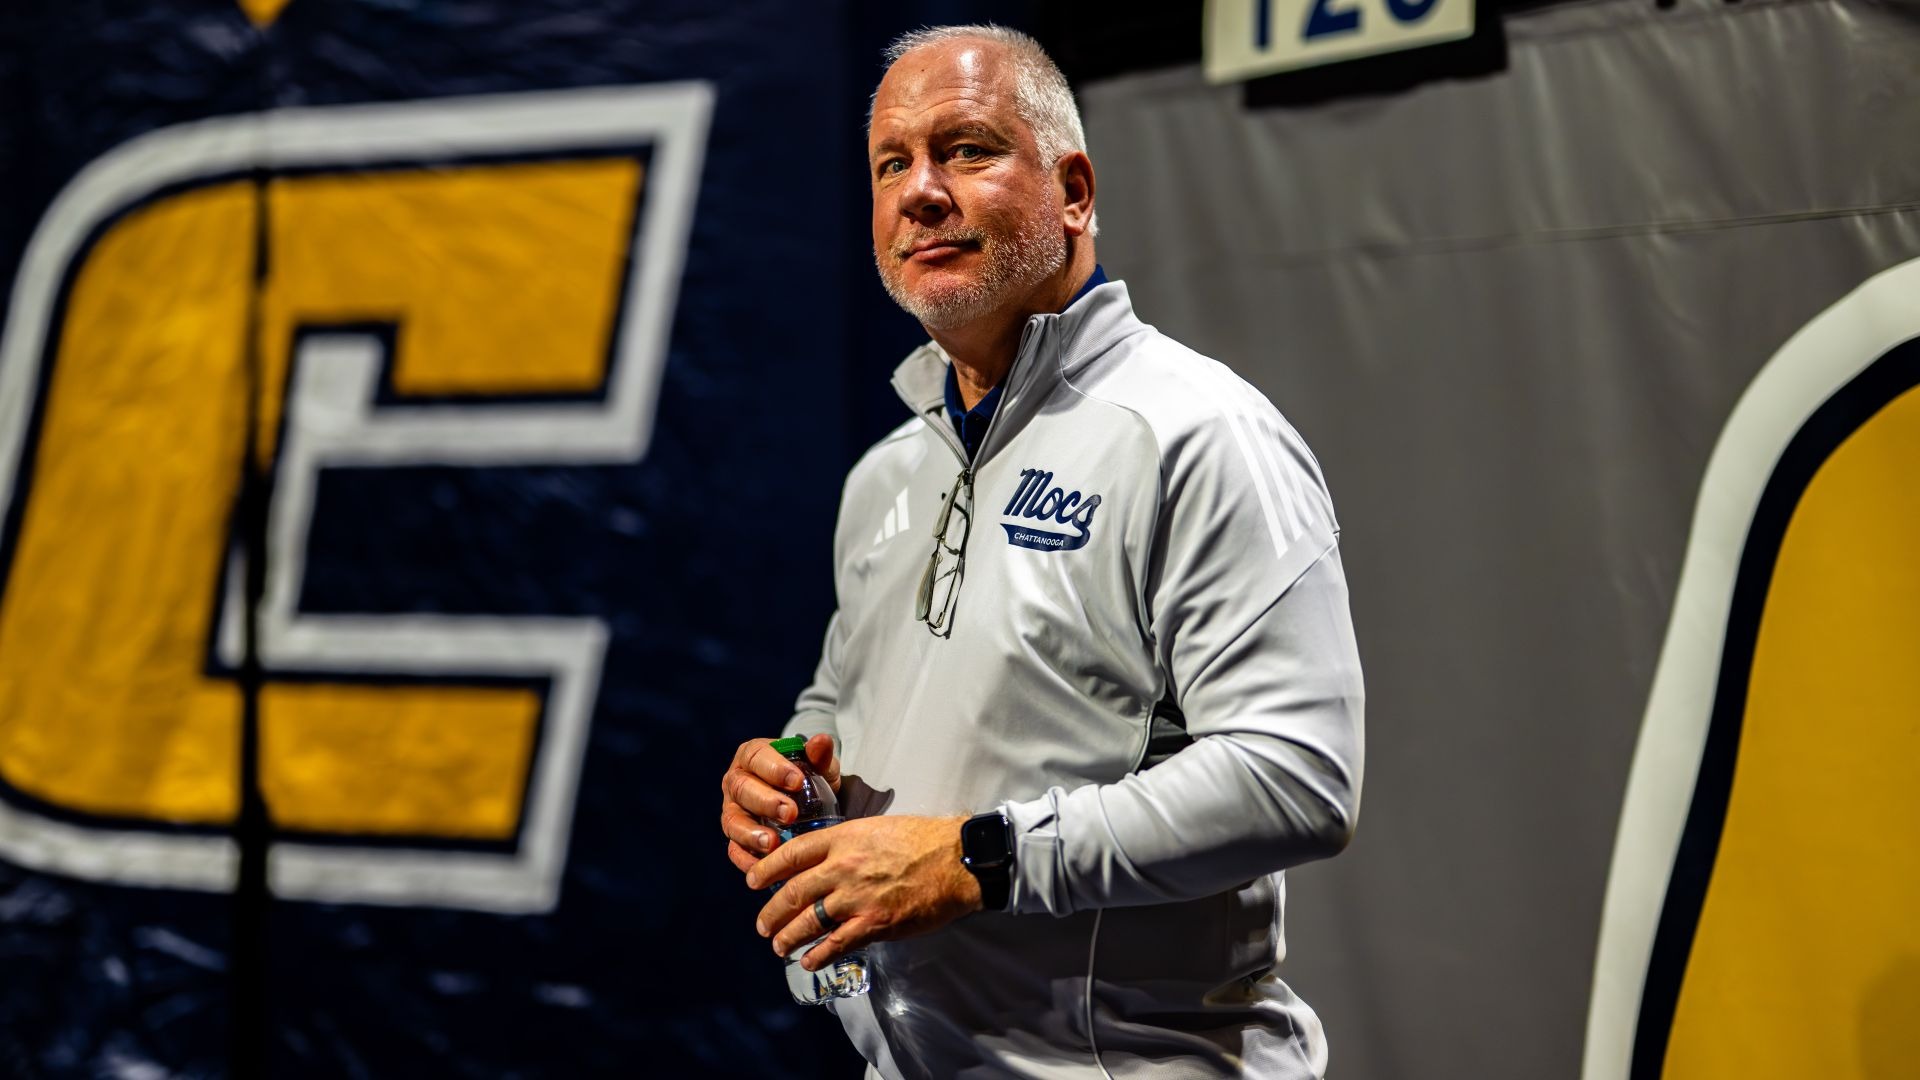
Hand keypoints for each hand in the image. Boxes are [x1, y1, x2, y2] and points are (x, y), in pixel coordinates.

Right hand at [720, 733, 839, 873]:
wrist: (806, 804)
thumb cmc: (808, 779)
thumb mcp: (818, 766)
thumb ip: (819, 755)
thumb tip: (822, 741)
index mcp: (753, 756)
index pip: (756, 757)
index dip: (774, 769)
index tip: (797, 782)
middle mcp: (736, 781)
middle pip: (742, 789)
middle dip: (766, 801)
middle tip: (790, 813)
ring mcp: (733, 810)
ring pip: (732, 821)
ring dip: (751, 833)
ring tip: (772, 843)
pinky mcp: (735, 837)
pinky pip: (734, 849)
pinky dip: (746, 859)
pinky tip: (762, 866)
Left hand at [745, 814, 984, 970]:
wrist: (956, 860)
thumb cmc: (922, 840)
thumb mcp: (877, 828)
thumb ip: (849, 843)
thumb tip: (829, 857)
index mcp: (843, 839)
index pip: (792, 853)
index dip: (766, 869)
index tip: (752, 880)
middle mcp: (842, 867)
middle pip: (792, 891)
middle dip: (771, 911)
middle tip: (762, 924)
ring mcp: (856, 898)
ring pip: (808, 921)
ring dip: (788, 936)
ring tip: (778, 946)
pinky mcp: (874, 924)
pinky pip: (836, 944)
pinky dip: (818, 956)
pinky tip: (808, 961)